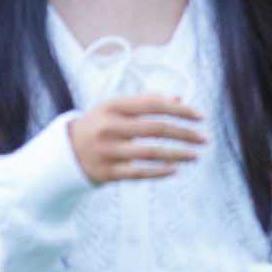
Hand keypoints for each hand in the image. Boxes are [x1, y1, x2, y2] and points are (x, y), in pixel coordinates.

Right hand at [67, 93, 203, 183]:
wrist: (67, 150)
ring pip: (151, 152)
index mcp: (113, 106)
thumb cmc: (100, 124)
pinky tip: (176, 169)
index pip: (154, 105)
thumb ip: (146, 101)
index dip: (180, 110)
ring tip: (196, 155)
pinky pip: (138, 172)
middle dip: (185, 133)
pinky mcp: (107, 172)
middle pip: (156, 128)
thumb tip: (179, 99)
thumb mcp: (116, 107)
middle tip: (204, 138)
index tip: (200, 116)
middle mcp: (109, 127)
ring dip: (178, 154)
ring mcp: (108, 150)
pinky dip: (159, 171)